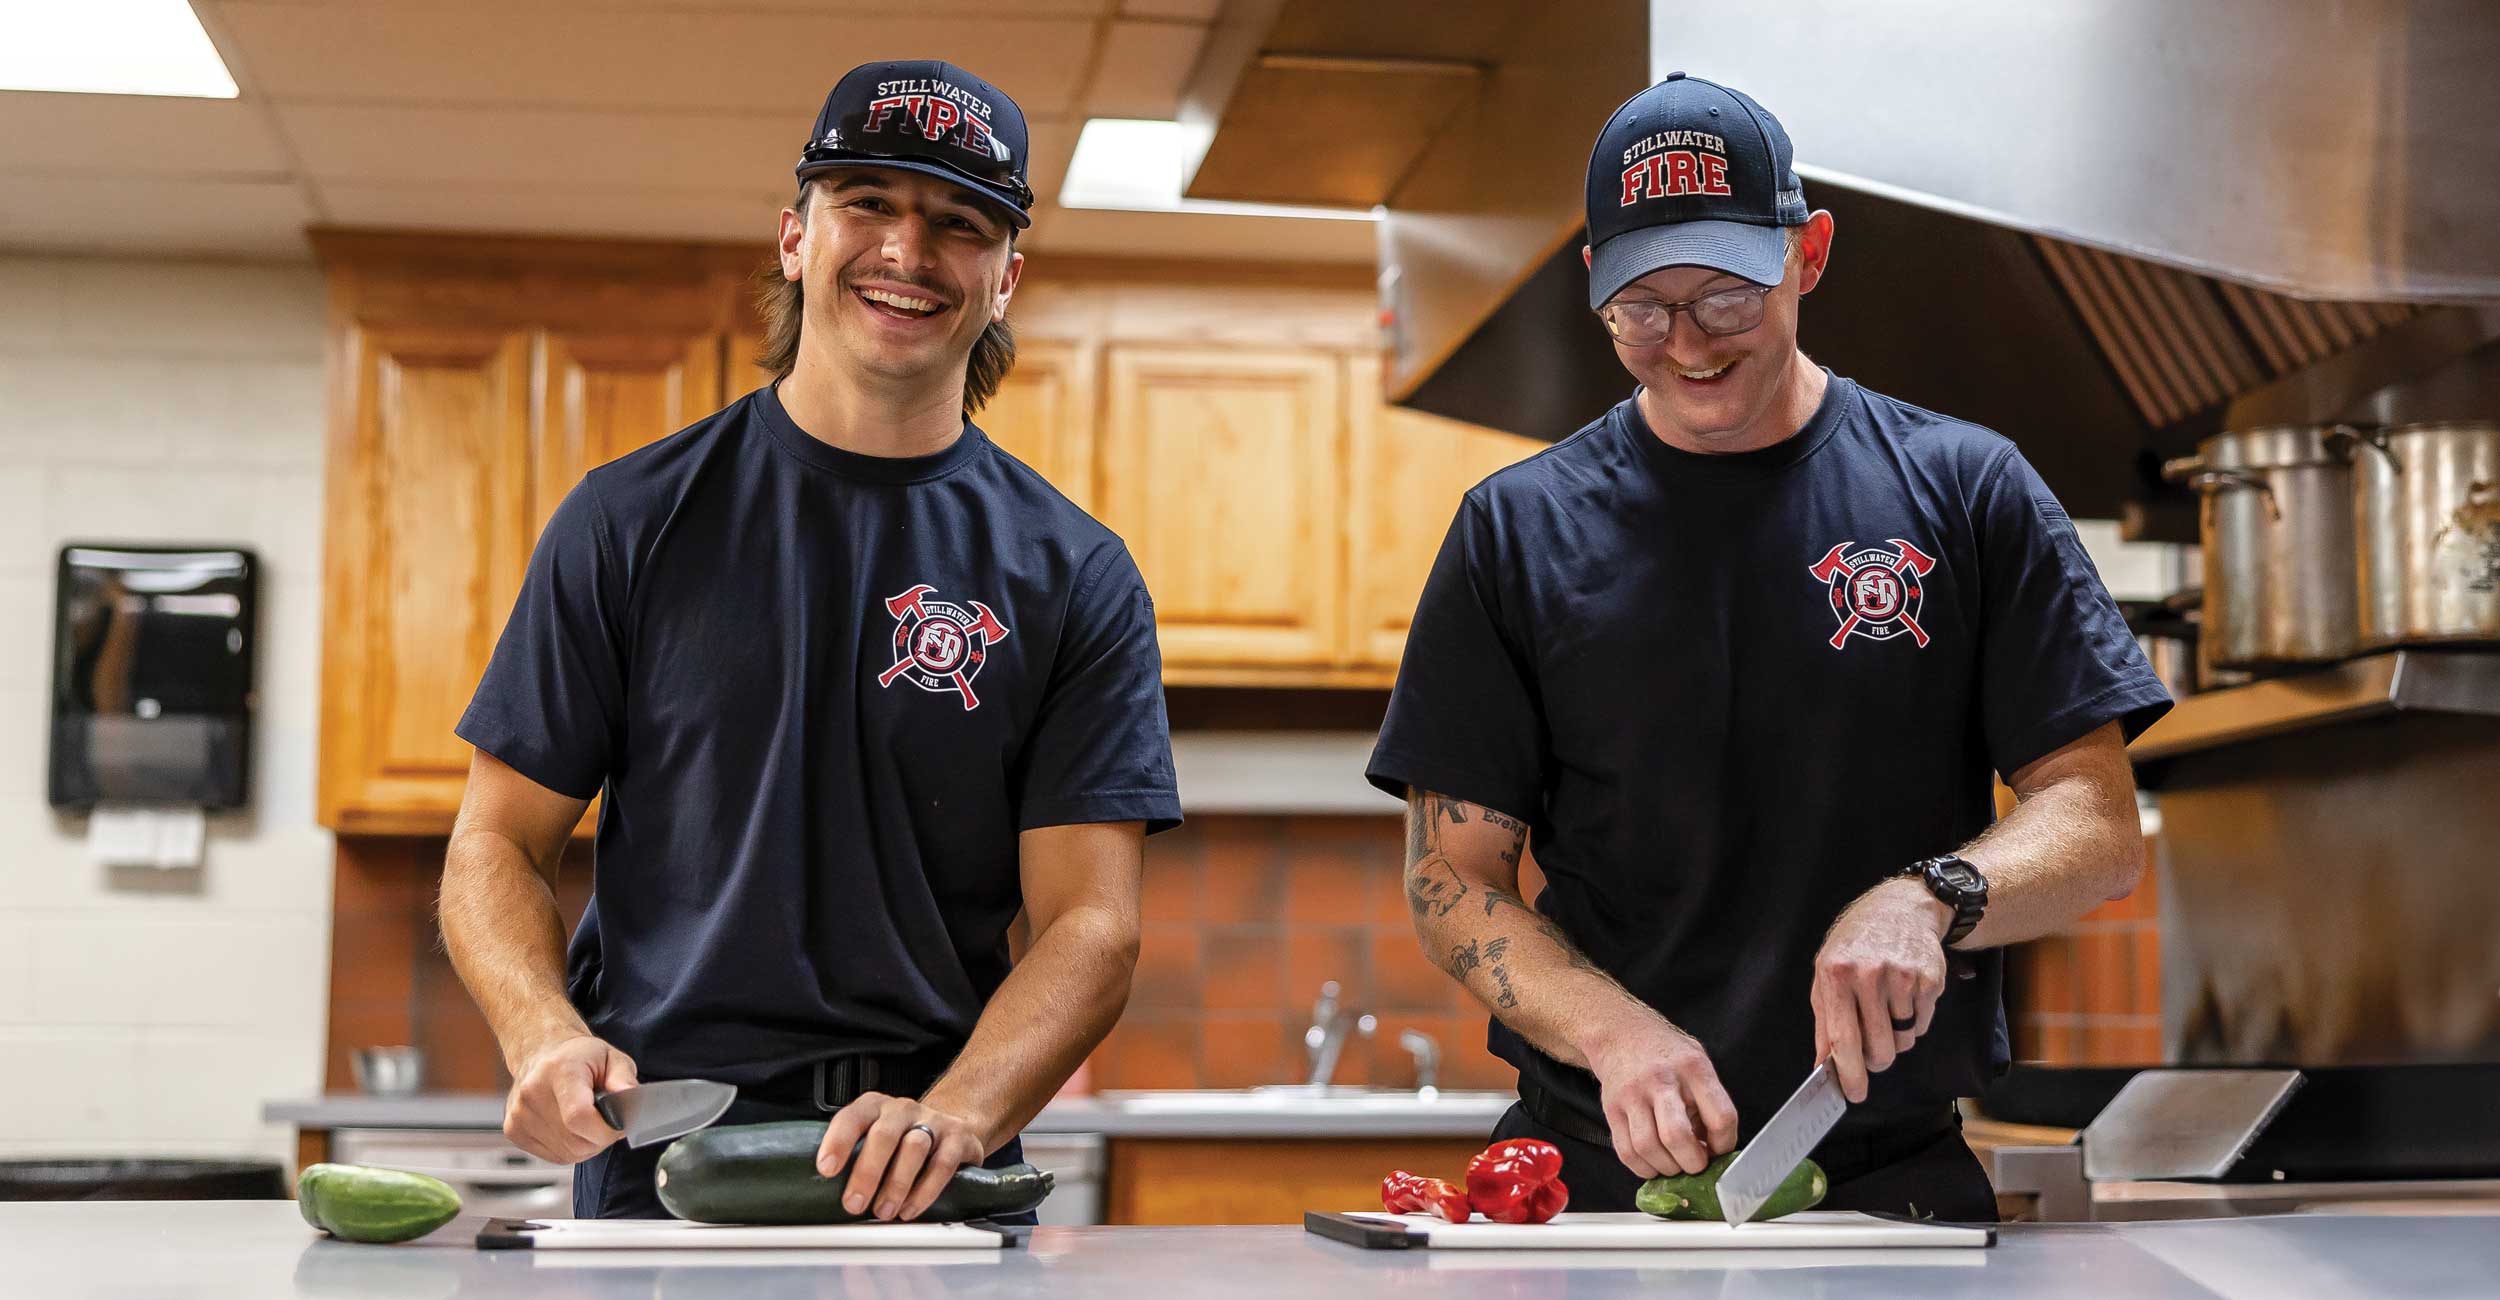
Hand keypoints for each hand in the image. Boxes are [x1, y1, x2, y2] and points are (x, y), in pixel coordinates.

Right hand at [504, 1034, 636, 1163]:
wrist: (542, 1052)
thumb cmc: (579, 1056)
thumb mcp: (612, 1058)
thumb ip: (624, 1080)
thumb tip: (631, 1100)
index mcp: (559, 1070)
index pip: (579, 1118)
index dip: (605, 1130)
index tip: (618, 1124)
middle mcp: (533, 1092)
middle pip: (575, 1142)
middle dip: (600, 1138)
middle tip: (605, 1120)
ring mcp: (519, 1114)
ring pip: (567, 1154)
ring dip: (585, 1145)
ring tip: (588, 1121)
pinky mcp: (513, 1130)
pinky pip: (554, 1156)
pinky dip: (569, 1148)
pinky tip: (570, 1127)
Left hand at [816, 1093, 988, 1221]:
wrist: (953, 1125)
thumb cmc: (902, 1140)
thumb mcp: (874, 1139)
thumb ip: (854, 1159)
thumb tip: (824, 1198)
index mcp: (875, 1107)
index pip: (852, 1117)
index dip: (838, 1142)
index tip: (826, 1169)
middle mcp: (902, 1110)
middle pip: (883, 1134)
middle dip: (867, 1172)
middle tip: (854, 1203)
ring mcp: (932, 1121)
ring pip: (914, 1146)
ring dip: (896, 1184)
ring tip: (884, 1211)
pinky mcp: (958, 1138)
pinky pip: (942, 1164)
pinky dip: (925, 1190)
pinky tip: (910, 1208)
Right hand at [1584, 1015, 1738, 1177]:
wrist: (1621, 1034)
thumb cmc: (1666, 1054)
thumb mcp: (1698, 1063)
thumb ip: (1710, 1102)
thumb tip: (1715, 1148)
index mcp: (1693, 1068)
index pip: (1721, 1117)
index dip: (1724, 1144)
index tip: (1719, 1149)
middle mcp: (1661, 1080)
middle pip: (1677, 1137)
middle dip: (1693, 1163)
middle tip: (1696, 1163)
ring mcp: (1632, 1095)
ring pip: (1648, 1148)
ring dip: (1667, 1167)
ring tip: (1675, 1163)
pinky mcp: (1611, 1110)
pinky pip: (1626, 1152)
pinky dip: (1644, 1168)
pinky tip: (1654, 1162)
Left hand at [1813, 878, 1951, 1102]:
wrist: (1900, 908)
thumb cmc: (1856, 944)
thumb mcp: (1826, 973)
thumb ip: (1824, 1021)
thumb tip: (1823, 1065)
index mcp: (1836, 975)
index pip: (1843, 1038)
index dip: (1850, 1073)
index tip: (1854, 1094)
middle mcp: (1869, 975)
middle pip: (1879, 1048)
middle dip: (1876, 1061)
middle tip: (1874, 1054)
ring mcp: (1902, 976)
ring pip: (1903, 1040)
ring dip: (1896, 1037)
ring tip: (1887, 1008)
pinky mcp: (1930, 979)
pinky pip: (1922, 1025)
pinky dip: (1914, 1021)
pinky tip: (1905, 996)